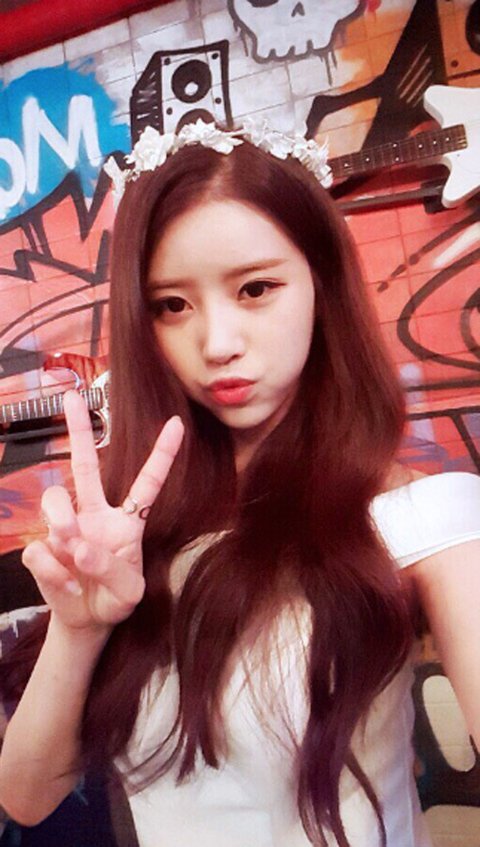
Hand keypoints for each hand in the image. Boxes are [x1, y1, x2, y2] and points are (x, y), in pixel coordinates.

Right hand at [22, 391, 183, 631]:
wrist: (87, 620)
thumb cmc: (115, 599)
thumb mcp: (130, 593)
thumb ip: (114, 569)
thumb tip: (81, 545)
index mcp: (127, 521)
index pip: (148, 483)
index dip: (163, 455)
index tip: (178, 423)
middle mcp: (95, 515)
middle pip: (85, 466)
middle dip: (79, 430)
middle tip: (70, 396)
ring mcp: (66, 528)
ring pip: (54, 499)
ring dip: (61, 524)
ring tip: (73, 552)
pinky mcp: (43, 548)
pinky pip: (40, 548)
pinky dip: (53, 571)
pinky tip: (67, 584)